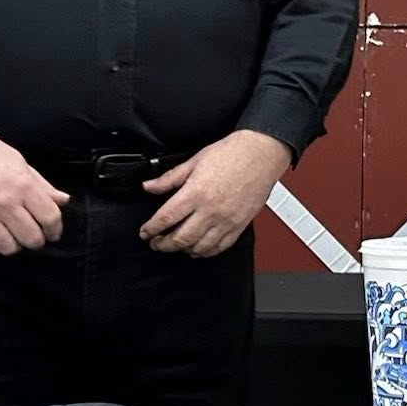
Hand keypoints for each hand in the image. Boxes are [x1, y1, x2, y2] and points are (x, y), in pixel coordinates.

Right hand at [0, 119, 69, 255]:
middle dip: (37, 241)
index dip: (55, 229)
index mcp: (23, 186)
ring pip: (8, 247)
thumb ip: (43, 185)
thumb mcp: (21, 163)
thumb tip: (64, 200)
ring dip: (14, 246)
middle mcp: (5, 203)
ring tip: (14, 238)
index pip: (49, 217)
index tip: (53, 233)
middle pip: (31, 237)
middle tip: (34, 236)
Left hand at [137, 130, 290, 257]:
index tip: (146, 232)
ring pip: (200, 247)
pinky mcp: (239, 224)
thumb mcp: (194, 161)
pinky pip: (221, 246)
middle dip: (163, 245)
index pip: (165, 218)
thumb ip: (169, 178)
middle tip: (157, 243)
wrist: (261, 153)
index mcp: (195, 192)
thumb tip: (149, 186)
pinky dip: (207, 252)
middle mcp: (210, 210)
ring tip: (176, 246)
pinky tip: (199, 249)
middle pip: (180, 238)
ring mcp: (226, 220)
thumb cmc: (232, 154)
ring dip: (184, 250)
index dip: (151, 229)